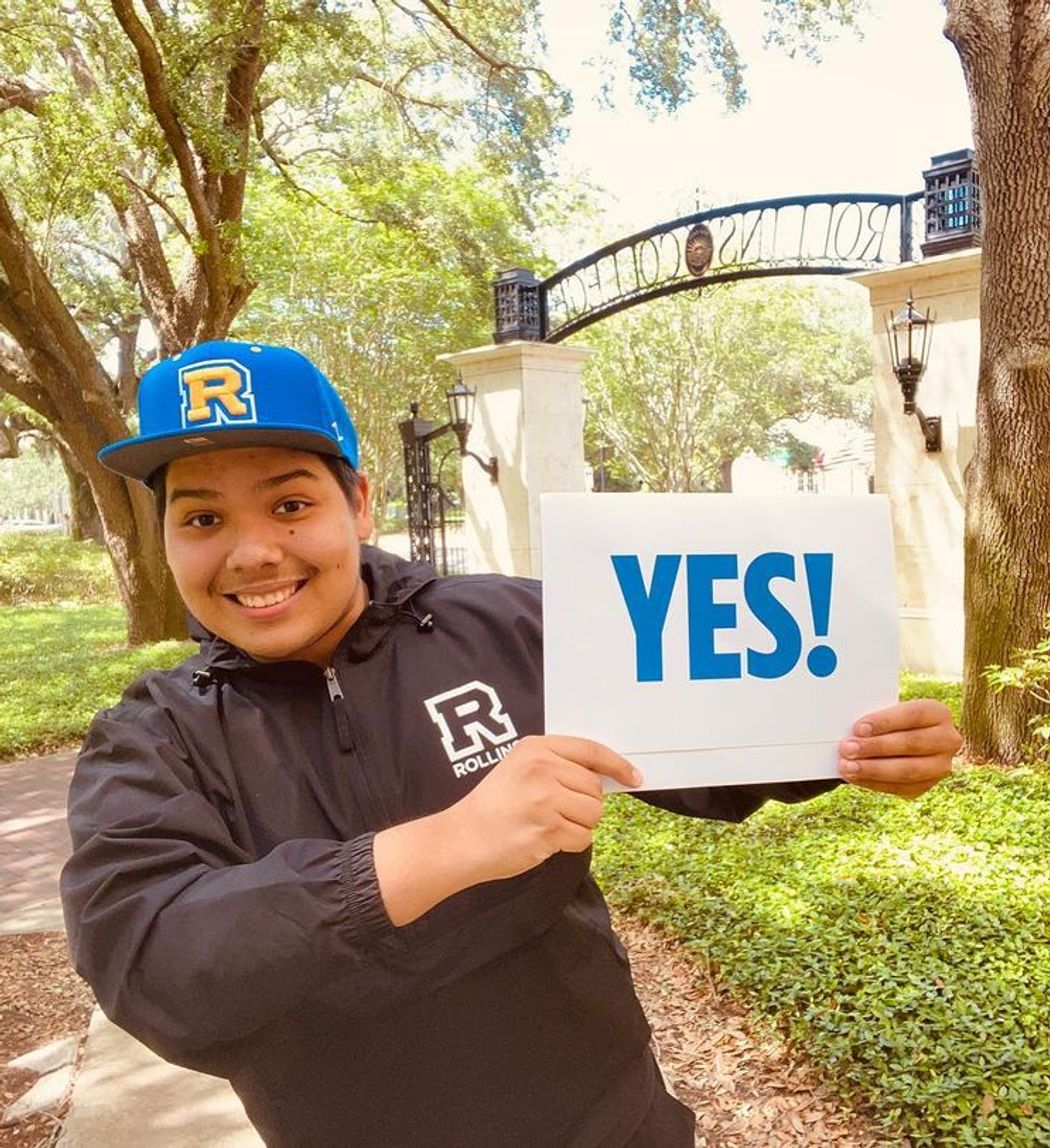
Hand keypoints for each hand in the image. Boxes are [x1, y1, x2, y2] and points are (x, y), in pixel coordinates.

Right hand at [373, 735, 640, 925]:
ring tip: (548, 825)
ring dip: (578, 826)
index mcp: (536, 748)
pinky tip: (544, 840)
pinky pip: (582, 838)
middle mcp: (542, 768)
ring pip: (594, 815)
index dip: (617, 765)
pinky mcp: (547, 829)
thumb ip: (557, 766)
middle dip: (584, 805)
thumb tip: (604, 777)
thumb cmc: (493, 806)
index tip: (634, 776)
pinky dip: (569, 844)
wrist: (461, 838)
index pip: (590, 750)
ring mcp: (545, 799)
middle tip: (556, 812)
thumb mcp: (519, 768)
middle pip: (595, 789)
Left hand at [837, 699, 960, 797]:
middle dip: (875, 747)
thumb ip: (876, 719)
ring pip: (907, 770)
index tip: (858, 728)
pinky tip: (855, 777)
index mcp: (938, 713)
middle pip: (911, 743)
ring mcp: (940, 766)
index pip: (912, 715)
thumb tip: (851, 730)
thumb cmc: (891, 722)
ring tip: (847, 766)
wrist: (904, 741)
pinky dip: (873, 782)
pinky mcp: (926, 786)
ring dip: (873, 769)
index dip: (885, 721)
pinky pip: (899, 787)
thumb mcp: (888, 712)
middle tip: (847, 748)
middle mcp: (947, 740)